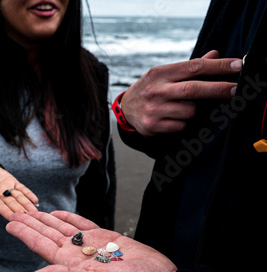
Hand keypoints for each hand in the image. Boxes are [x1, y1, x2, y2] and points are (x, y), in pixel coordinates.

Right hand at [0, 163, 38, 219]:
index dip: (6, 212)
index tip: (14, 219)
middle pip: (11, 205)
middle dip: (20, 212)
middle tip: (30, 219)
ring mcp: (6, 189)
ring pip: (18, 198)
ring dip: (27, 205)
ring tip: (36, 213)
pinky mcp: (11, 182)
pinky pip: (22, 189)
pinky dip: (28, 194)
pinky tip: (36, 201)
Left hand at [6, 210, 176, 271]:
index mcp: (72, 266)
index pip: (42, 246)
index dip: (25, 234)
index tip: (10, 224)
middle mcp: (77, 254)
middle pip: (47, 235)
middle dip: (30, 223)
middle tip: (14, 212)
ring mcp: (90, 245)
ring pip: (61, 228)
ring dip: (45, 219)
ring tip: (30, 211)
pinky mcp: (105, 237)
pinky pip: (81, 224)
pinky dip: (68, 217)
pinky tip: (57, 213)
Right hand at [121, 50, 241, 135]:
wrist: (124, 110)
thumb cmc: (151, 89)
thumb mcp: (164, 74)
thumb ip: (189, 67)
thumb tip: (215, 54)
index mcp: (159, 73)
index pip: (193, 67)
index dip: (218, 66)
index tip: (237, 65)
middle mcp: (155, 90)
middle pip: (193, 89)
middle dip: (218, 89)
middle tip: (236, 89)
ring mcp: (153, 109)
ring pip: (190, 111)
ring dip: (194, 110)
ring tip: (183, 107)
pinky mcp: (152, 126)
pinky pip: (181, 125)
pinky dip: (183, 123)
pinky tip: (173, 118)